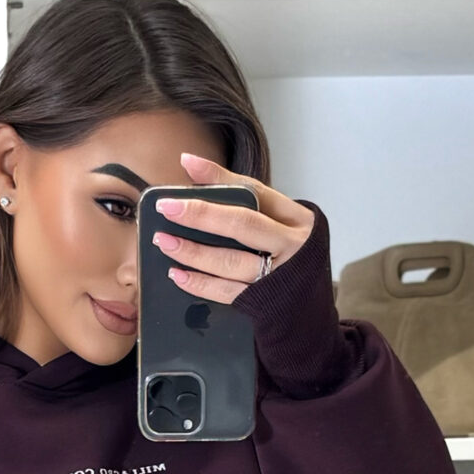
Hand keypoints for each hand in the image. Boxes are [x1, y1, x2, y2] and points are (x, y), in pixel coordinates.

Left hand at [151, 149, 315, 304]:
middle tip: (167, 208)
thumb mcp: (275, 222)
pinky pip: (227, 292)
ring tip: (165, 242)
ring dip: (194, 253)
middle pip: (243, 225)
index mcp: (297, 218)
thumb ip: (238, 196)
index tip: (186, 164)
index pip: (255, 191)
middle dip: (202, 215)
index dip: (219, 177)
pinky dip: (200, 284)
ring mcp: (279, 276)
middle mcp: (292, 245)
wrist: (308, 309)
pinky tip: (178, 274)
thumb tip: (190, 165)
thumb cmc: (288, 255)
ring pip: (232, 261)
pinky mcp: (263, 304)